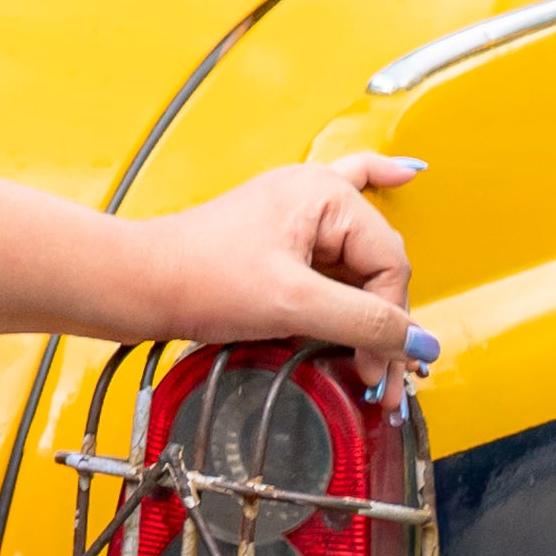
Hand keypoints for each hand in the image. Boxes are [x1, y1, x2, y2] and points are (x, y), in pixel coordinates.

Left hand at [122, 154, 438, 399]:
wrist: (137, 285)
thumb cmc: (197, 279)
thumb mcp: (291, 305)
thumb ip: (361, 323)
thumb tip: (417, 343)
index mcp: (323, 194)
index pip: (389, 264)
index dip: (389, 322)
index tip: (377, 370)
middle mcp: (314, 194)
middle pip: (377, 266)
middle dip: (382, 324)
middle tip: (380, 377)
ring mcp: (296, 212)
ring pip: (359, 259)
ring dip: (372, 308)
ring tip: (378, 358)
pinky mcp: (280, 233)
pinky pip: (339, 221)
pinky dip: (370, 205)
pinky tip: (403, 177)